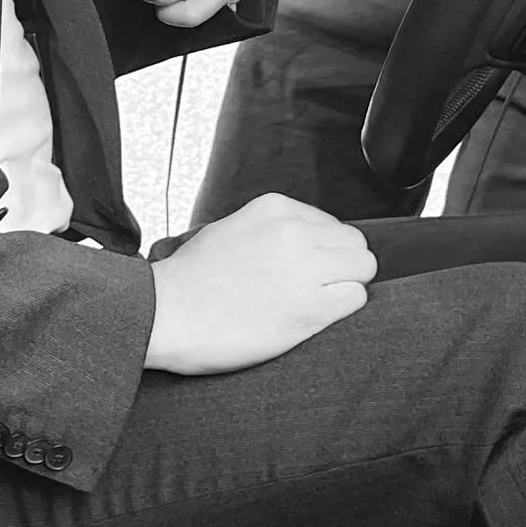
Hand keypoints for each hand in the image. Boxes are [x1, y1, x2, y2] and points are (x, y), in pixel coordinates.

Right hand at [144, 193, 375, 374]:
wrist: (163, 314)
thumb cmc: (189, 281)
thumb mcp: (229, 229)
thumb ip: (269, 229)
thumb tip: (304, 240)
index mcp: (274, 209)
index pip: (331, 224)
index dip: (323, 251)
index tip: (303, 270)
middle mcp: (294, 231)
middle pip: (354, 244)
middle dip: (341, 266)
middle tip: (315, 288)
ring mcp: (304, 268)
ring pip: (363, 268)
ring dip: (345, 287)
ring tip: (314, 303)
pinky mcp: (309, 307)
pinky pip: (355, 298)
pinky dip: (341, 310)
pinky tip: (312, 317)